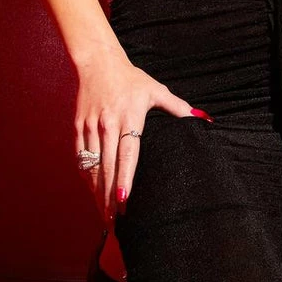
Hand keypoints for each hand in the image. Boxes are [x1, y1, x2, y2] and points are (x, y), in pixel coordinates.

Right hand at [73, 45, 213, 221]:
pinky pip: (80, 156)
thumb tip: (203, 118)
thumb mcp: (157, 90)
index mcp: (129, 117)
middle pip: (107, 166)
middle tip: (115, 219)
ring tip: (104, 214)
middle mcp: (108, 124)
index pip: (127, 153)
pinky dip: (86, 176)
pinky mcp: (79, 126)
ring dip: (96, 191)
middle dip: (109, 195)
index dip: (124, 177)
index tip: (124, 199)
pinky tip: (92, 191)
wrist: (99, 63)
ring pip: (91, 165)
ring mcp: (91, 126)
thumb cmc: (132, 79)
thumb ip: (178, 107)